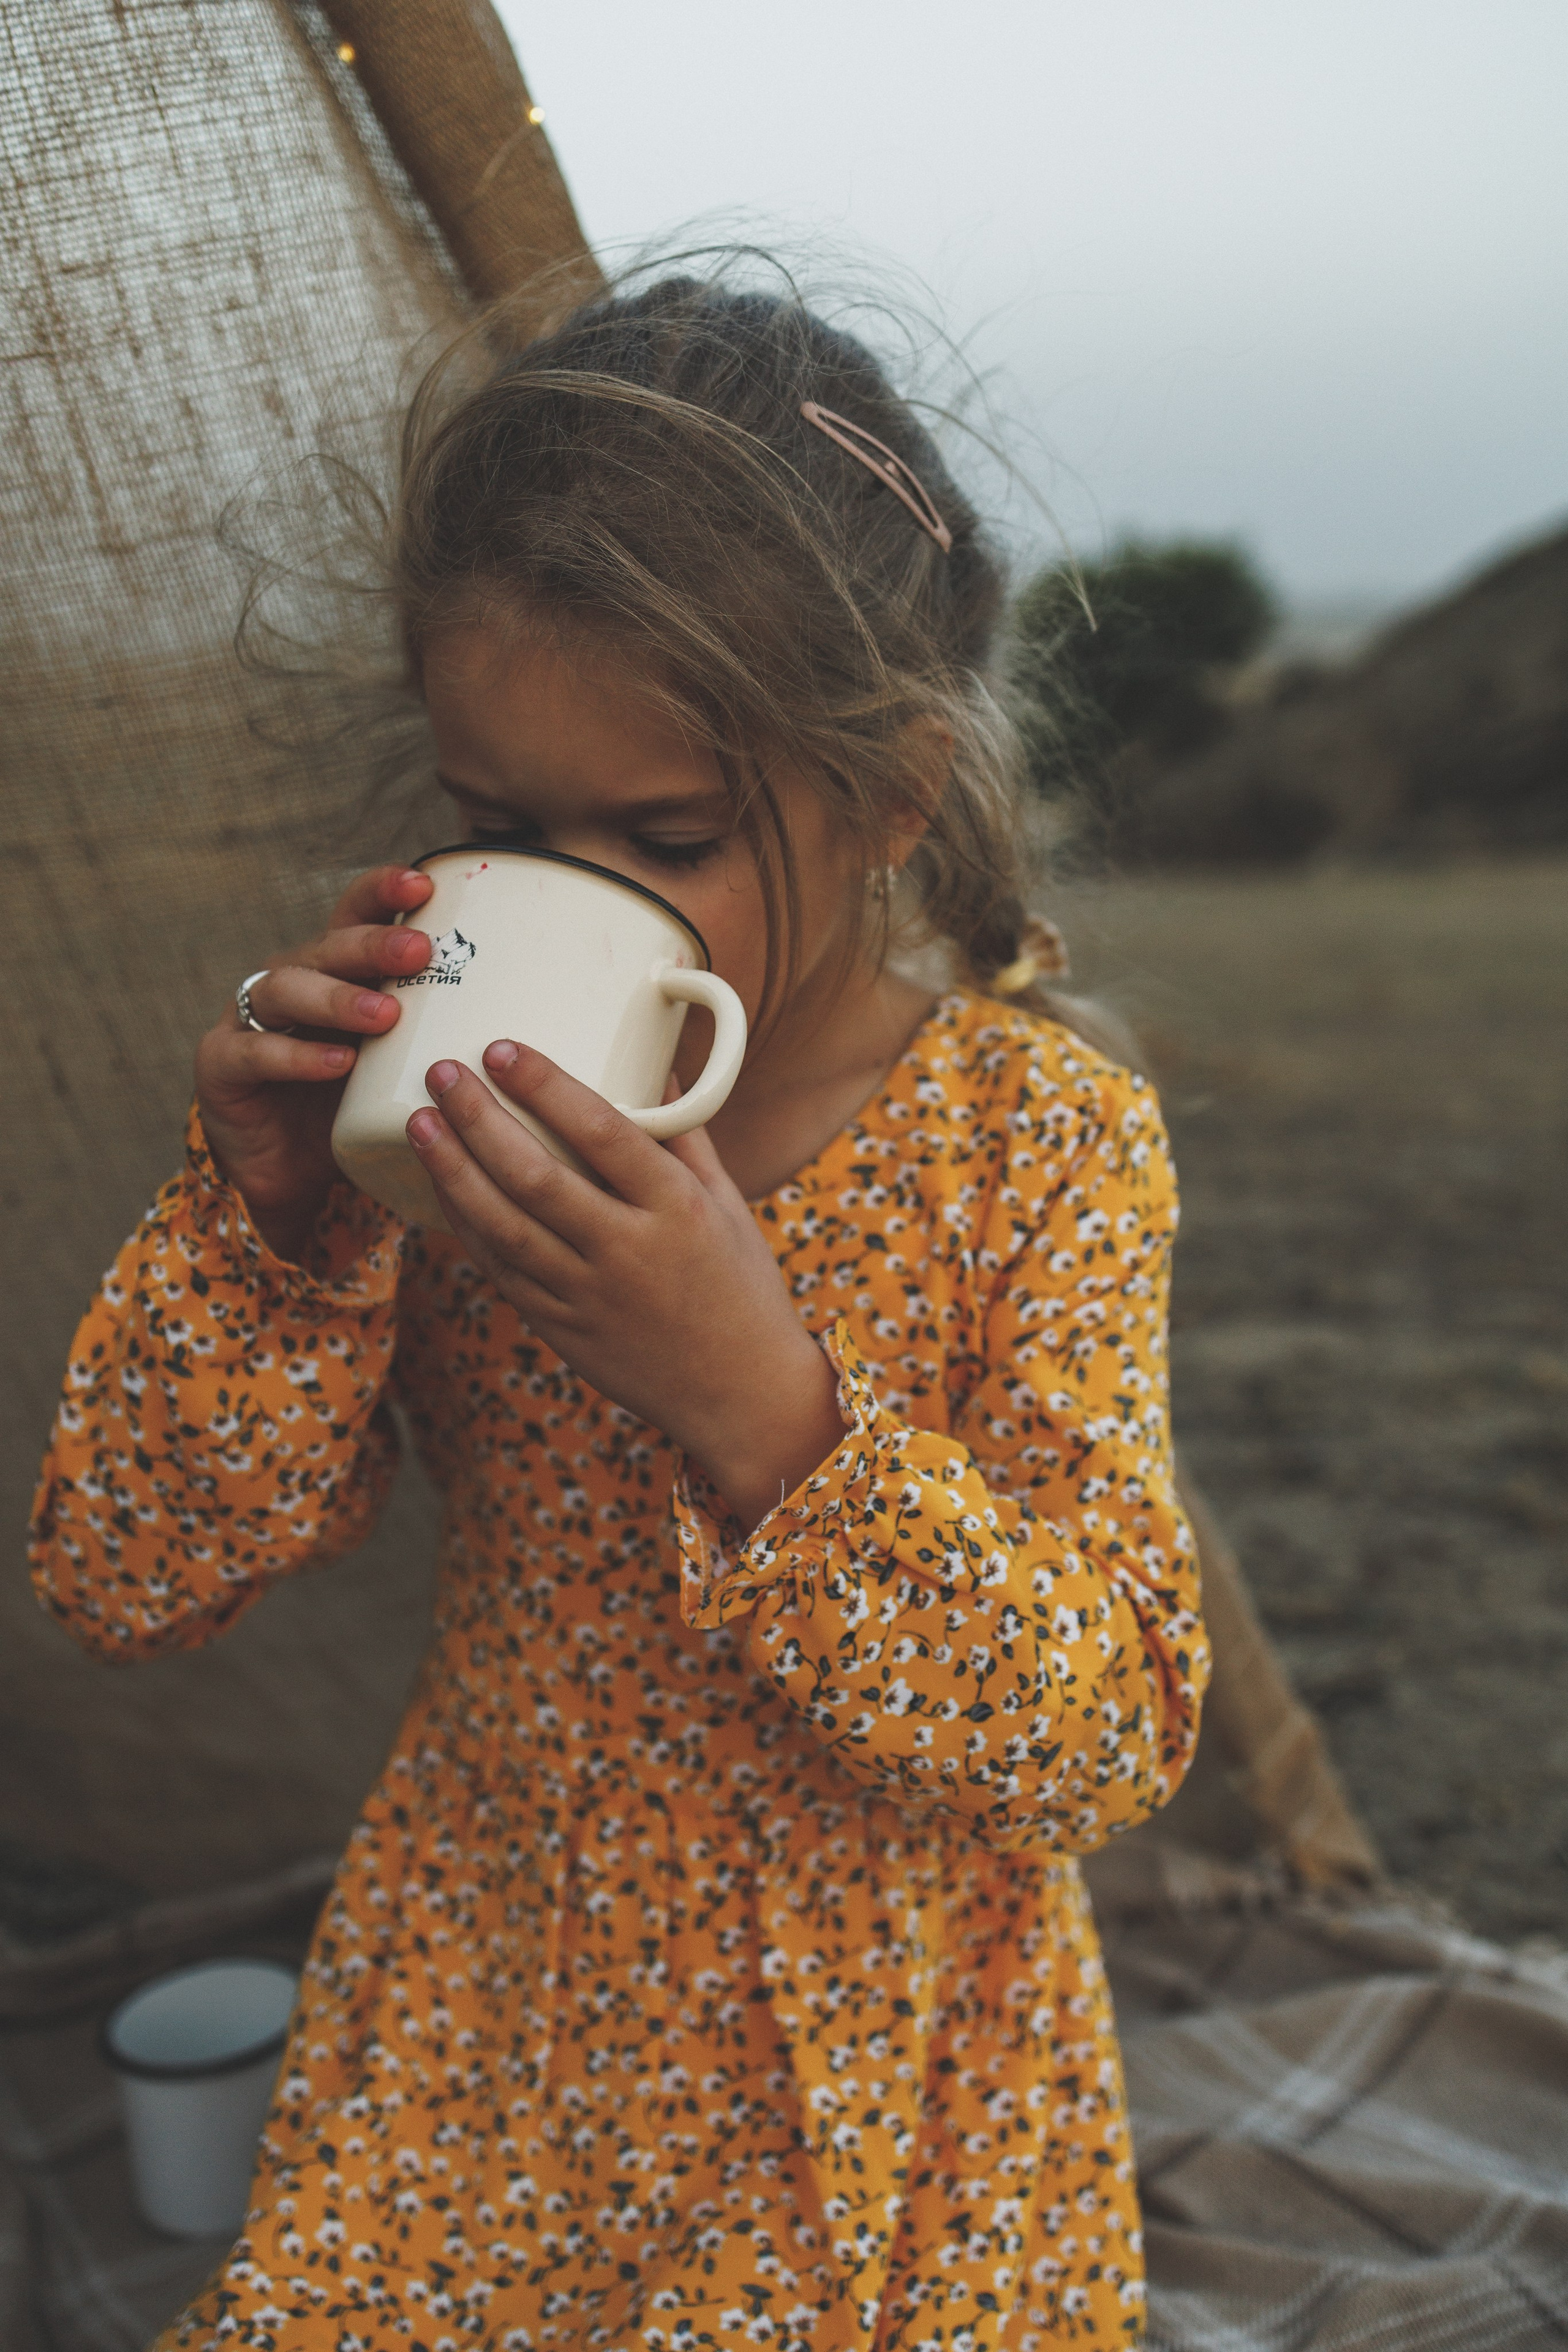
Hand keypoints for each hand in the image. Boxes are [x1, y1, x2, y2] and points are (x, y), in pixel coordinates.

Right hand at [194, 864, 433, 1258]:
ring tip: (385, 1015)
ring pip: (287, 989)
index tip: (426, 883)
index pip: (355, 915)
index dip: (383, 892)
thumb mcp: (405, 1065)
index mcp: (334, 971)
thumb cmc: (357, 1110)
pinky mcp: (221, 1065)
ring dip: (338, 998)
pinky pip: (254, 1051)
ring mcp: (248, 1019)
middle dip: (373, 944)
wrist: (291, 1176)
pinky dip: (297, 1055)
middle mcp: (290, 982)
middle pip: (327, 946)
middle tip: (421, 950)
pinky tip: (337, 1062)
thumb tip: (542, 1017)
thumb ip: (447, 1032)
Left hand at [405, 1043, 847, 1530]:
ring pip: (503, 1227)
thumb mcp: (729, 1204)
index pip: (603, 1132)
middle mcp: (629, 1251)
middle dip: (477, 1119)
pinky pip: (500, 1271)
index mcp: (679, 1208)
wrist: (742, 1395)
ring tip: (418, 1123)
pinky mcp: (561, 1329)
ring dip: (452, 1171)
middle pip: (535, 1177)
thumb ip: (686, 1133)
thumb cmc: (740, 1288)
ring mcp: (589, 1296)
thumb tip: (653, 1063)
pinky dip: (465, 1225)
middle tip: (440, 1072)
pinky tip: (441, 1186)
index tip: (501, 1048)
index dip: (545, 1086)